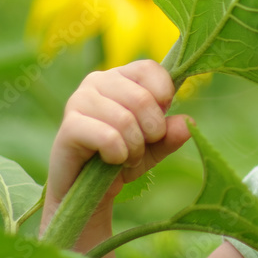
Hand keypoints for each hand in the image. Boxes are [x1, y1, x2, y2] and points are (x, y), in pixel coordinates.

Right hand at [45, 60, 191, 224]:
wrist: (87, 189)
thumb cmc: (122, 158)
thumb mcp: (155, 147)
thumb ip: (172, 134)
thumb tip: (189, 123)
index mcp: (120, 76)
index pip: (149, 68)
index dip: (163, 95)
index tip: (160, 121)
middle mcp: (97, 81)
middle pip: (141, 97)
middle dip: (153, 130)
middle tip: (144, 147)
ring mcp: (79, 101)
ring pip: (125, 119)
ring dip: (135, 148)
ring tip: (128, 158)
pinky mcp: (68, 127)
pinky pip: (108, 137)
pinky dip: (119, 154)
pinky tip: (112, 160)